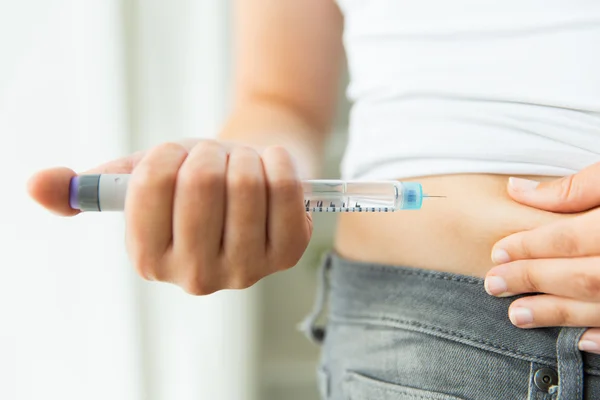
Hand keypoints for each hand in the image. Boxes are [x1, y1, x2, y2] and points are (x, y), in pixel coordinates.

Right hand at [27, 139, 312, 294]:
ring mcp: (245, 270)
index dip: (168, 156)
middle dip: (208, 154)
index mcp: (150, 258)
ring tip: (241, 165)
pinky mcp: (287, 255)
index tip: (178, 158)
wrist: (253, 174)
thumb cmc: (195, 177)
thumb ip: (92, 187)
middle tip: (214, 160)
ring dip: (242, 155)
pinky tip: (270, 168)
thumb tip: (35, 184)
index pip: (151, 185)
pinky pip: (285, 188)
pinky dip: (278, 161)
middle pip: (202, 184)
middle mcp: (196, 277)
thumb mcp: (141, 177)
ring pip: (245, 182)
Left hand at [483, 163, 599, 352]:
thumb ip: (578, 186)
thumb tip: (518, 191)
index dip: (530, 246)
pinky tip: (581, 339)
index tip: (498, 252)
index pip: (571, 237)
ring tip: (517, 315)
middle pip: (583, 276)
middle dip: (534, 281)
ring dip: (560, 314)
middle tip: (492, 285)